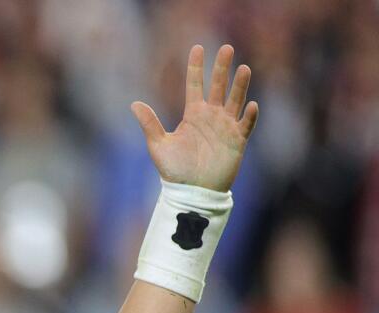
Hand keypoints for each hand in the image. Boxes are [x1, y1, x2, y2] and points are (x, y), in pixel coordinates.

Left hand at [132, 45, 258, 192]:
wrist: (192, 192)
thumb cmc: (174, 171)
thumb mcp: (158, 146)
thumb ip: (149, 124)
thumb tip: (134, 104)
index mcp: (193, 115)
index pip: (195, 85)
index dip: (196, 67)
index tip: (197, 48)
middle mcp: (211, 117)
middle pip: (218, 87)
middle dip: (222, 68)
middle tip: (226, 48)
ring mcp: (226, 127)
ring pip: (235, 100)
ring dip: (239, 85)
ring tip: (243, 68)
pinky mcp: (237, 141)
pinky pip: (246, 124)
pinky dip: (249, 115)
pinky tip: (251, 105)